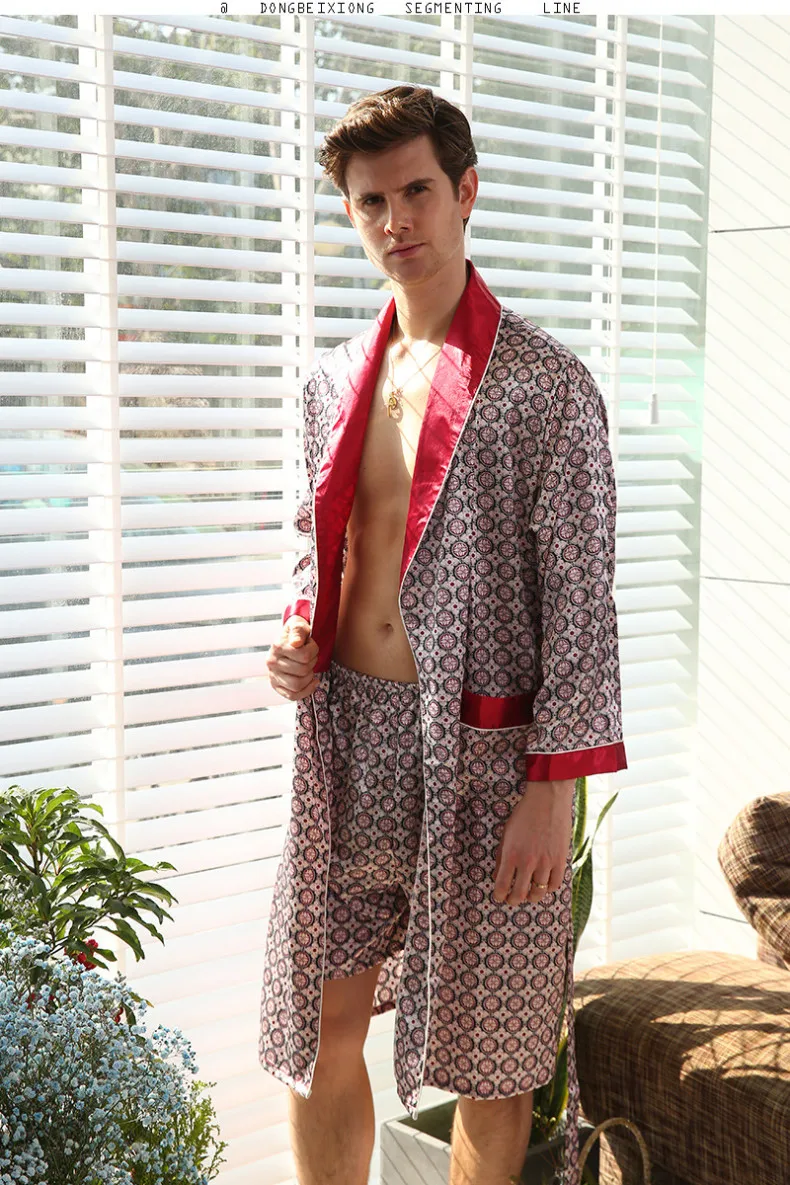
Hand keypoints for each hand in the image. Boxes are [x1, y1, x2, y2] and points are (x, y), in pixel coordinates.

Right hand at [266, 616, 318, 700]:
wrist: (287, 639)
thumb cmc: (296, 633)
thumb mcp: (298, 624)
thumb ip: (298, 630)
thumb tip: (296, 642)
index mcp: (278, 646)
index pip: (304, 656)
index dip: (314, 650)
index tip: (311, 645)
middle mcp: (272, 662)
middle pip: (302, 671)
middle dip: (312, 663)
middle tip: (311, 657)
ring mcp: (272, 675)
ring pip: (297, 685)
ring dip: (309, 678)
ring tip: (309, 668)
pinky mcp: (275, 685)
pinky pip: (292, 696)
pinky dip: (306, 691)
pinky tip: (312, 682)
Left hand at [492, 780, 574, 904]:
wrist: (547, 800)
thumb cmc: (524, 814)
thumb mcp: (506, 834)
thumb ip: (501, 856)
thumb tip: (497, 876)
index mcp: (511, 855)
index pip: (502, 886)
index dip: (499, 895)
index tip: (499, 896)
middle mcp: (528, 862)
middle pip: (519, 894)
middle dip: (513, 900)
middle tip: (511, 900)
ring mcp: (546, 862)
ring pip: (538, 893)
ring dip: (531, 896)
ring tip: (528, 894)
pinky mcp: (560, 860)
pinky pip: (555, 884)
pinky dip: (548, 888)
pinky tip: (544, 885)